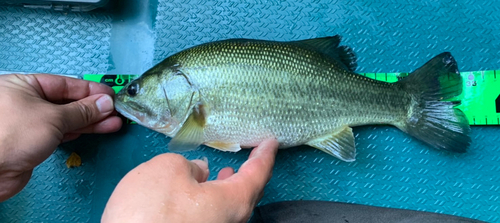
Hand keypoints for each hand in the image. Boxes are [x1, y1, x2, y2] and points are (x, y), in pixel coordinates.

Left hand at [0, 74, 121, 200]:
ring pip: (67, 118)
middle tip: (115, 111)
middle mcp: (26, 101)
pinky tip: (95, 130)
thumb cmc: (9, 135)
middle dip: (93, 107)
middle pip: (67, 101)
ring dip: (90, 121)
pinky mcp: (34, 142)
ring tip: (113, 123)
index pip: (65, 83)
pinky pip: (61, 132)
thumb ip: (81, 111)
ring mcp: (30, 122)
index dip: (90, 89)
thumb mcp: (52, 117)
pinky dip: (78, 131)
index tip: (110, 95)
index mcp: (24, 85)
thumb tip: (104, 103)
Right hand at [102, 138, 278, 222]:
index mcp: (232, 202)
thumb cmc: (150, 209)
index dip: (264, 155)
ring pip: (229, 208)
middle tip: (253, 156)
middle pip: (248, 195)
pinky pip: (214, 215)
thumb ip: (189, 165)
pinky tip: (198, 192)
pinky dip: (212, 199)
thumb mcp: (167, 169)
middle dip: (251, 173)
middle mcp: (229, 222)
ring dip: (229, 187)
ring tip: (225, 172)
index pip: (257, 174)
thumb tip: (199, 172)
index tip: (271, 142)